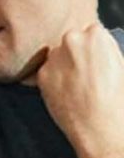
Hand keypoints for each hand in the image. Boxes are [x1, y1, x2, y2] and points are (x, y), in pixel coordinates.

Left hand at [34, 22, 123, 154]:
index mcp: (95, 34)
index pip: (90, 32)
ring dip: (63, 66)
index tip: (95, 59)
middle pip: (71, 42)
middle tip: (85, 73)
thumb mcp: (120, 64)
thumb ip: (104, 51)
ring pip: (57, 57)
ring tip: (77, 85)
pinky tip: (66, 93)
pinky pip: (47, 73)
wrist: (101, 124)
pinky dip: (53, 80)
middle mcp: (71, 41)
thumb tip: (97, 51)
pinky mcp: (42, 75)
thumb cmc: (117, 97)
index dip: (93, 48)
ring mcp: (54, 58)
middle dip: (76, 54)